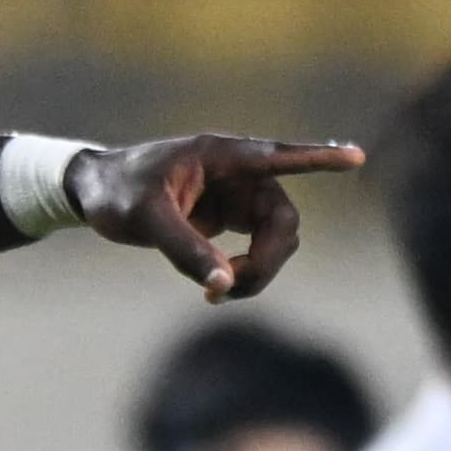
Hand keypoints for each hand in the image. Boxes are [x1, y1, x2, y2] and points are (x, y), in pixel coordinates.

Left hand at [67, 134, 364, 302]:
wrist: (94, 192)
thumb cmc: (116, 193)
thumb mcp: (144, 220)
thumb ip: (185, 251)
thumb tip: (223, 286)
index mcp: (221, 156)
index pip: (280, 156)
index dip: (320, 158)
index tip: (357, 157)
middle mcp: (237, 173)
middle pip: (284, 219)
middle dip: (268, 259)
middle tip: (230, 289)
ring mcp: (236, 196)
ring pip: (276, 239)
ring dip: (258, 272)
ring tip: (217, 294)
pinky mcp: (229, 217)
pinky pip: (257, 249)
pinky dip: (244, 274)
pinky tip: (217, 289)